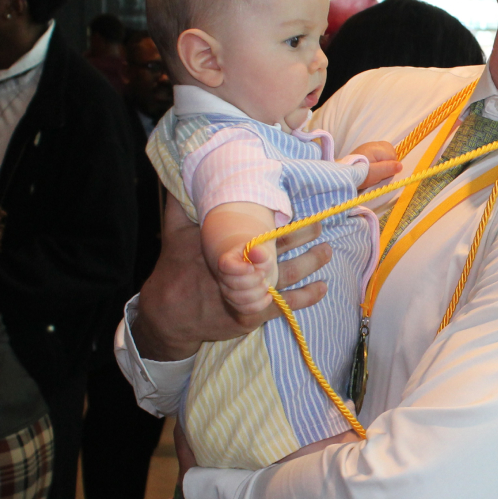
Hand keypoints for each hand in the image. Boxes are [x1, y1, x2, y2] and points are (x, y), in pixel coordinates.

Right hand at [133, 195, 331, 361]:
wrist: (169, 317)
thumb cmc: (174, 272)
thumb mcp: (174, 236)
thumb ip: (179, 207)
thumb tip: (176, 181)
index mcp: (226, 248)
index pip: (258, 229)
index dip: (277, 219)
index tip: (291, 206)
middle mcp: (242, 269)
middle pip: (278, 249)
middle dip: (301, 235)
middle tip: (319, 224)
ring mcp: (250, 291)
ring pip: (288, 274)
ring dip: (311, 262)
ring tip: (327, 249)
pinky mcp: (254, 313)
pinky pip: (286, 304)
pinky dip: (307, 296)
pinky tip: (323, 287)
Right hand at [215, 241, 276, 316]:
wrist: (258, 268)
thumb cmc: (259, 258)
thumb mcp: (262, 252)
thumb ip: (260, 252)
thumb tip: (256, 252)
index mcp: (227, 261)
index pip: (226, 266)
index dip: (240, 269)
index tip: (252, 267)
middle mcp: (224, 278)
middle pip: (234, 284)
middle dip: (254, 281)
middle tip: (264, 275)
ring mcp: (229, 293)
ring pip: (239, 299)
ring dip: (258, 293)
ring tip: (267, 285)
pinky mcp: (237, 304)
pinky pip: (246, 309)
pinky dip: (260, 304)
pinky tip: (268, 296)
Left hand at [352, 140, 401, 189]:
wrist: (342, 174)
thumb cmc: (359, 174)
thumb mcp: (374, 174)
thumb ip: (387, 169)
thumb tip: (401, 165)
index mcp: (376, 148)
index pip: (393, 156)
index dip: (390, 166)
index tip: (381, 173)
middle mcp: (373, 144)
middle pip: (390, 150)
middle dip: (388, 161)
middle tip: (379, 171)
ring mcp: (369, 146)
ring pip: (385, 151)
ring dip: (383, 160)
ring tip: (375, 169)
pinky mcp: (365, 150)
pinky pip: (378, 152)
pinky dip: (378, 159)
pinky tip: (372, 166)